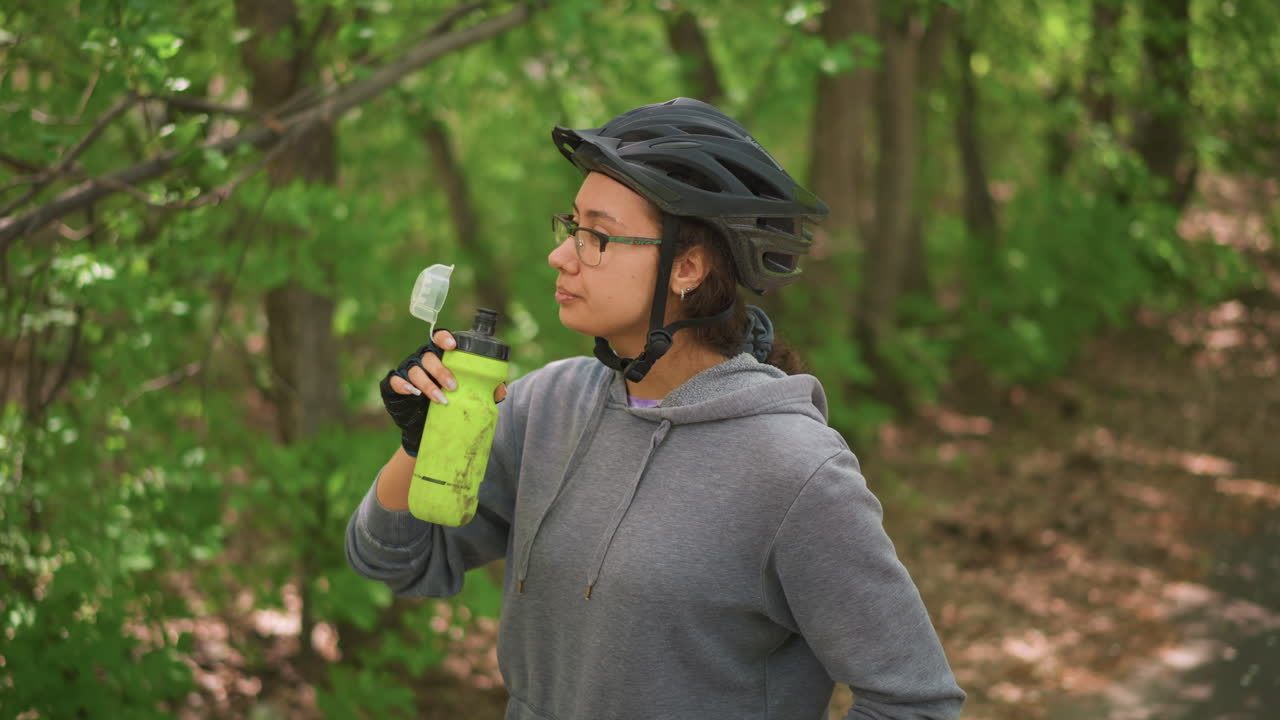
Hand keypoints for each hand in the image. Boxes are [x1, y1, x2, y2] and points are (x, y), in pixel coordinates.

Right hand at [380, 330, 506, 455]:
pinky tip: (412, 392)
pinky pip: (395, 381)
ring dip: (427, 383)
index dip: (444, 338)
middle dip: (441, 370)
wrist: (424, 428)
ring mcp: (407, 371)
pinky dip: (403, 385)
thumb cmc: (447, 404)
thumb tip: (501, 390)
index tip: (453, 346)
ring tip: (440, 398)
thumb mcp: (466, 397)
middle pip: (429, 356)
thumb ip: (483, 391)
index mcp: (440, 356)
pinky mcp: (394, 386)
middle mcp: (423, 360)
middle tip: (453, 386)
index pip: (439, 339)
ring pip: (415, 370)